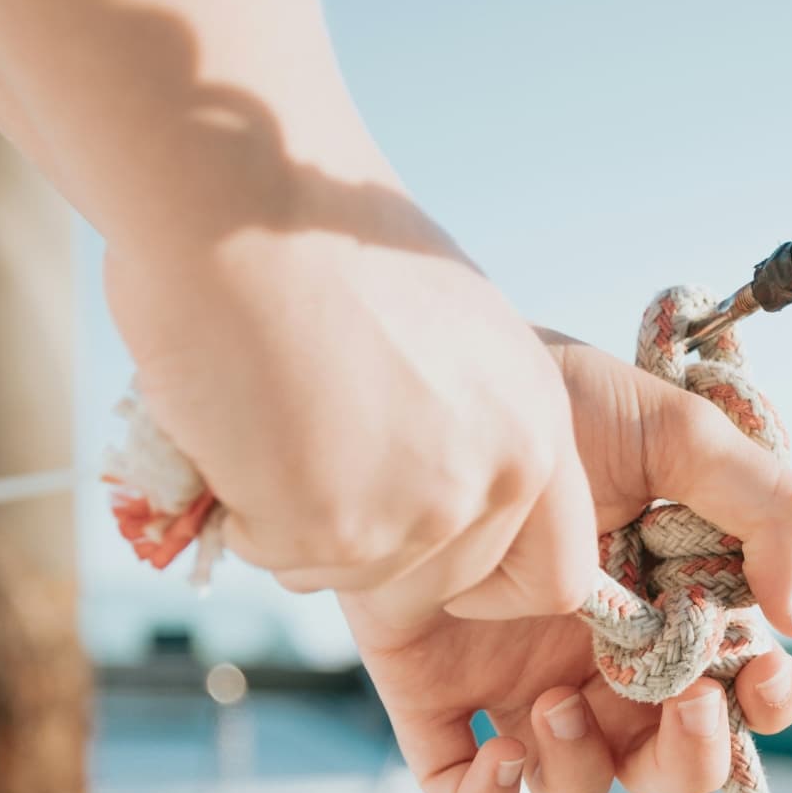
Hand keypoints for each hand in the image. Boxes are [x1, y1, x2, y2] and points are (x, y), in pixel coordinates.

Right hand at [106, 208, 599, 627]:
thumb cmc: (316, 238)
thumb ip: (462, 414)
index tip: (424, 531)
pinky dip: (241, 506)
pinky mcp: (338, 530)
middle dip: (372, 545)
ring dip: (295, 517)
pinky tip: (235, 418)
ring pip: (350, 576)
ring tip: (270, 408)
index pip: (557, 574)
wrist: (239, 205)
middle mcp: (499, 472)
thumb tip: (428, 471)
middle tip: (311, 445)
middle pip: (443, 587)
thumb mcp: (445, 328)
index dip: (485, 574)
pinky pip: (277, 556)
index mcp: (539, 418)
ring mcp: (422, 510)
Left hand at [344, 331, 791, 792]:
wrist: (428, 394)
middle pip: (667, 762)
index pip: (737, 692)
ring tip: (553, 700)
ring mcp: (518, 680)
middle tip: (681, 699)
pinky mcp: (438, 697)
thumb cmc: (555, 402)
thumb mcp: (680, 433)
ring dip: (581, 768)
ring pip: (574, 787)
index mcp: (667, 607)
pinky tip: (497, 751)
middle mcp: (599, 656)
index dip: (761, 707)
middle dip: (692, 758)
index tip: (760, 678)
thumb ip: (772, 510)